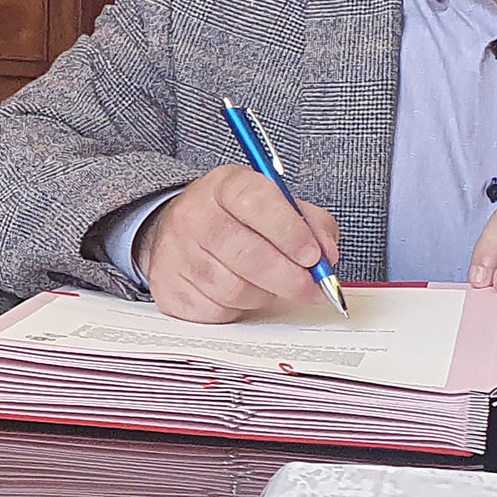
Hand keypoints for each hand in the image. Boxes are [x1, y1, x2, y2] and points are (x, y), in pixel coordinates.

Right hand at [136, 165, 342, 323]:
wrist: (177, 234)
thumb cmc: (236, 221)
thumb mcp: (274, 205)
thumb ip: (309, 222)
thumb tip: (327, 254)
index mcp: (224, 186)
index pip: (257, 203)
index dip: (290, 232)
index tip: (314, 256)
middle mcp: (194, 215)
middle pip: (248, 254)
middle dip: (289, 277)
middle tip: (312, 288)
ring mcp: (176, 253)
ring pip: (234, 288)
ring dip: (264, 294)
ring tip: (269, 285)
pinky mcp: (169, 288)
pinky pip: (216, 310)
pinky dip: (237, 309)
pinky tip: (240, 294)